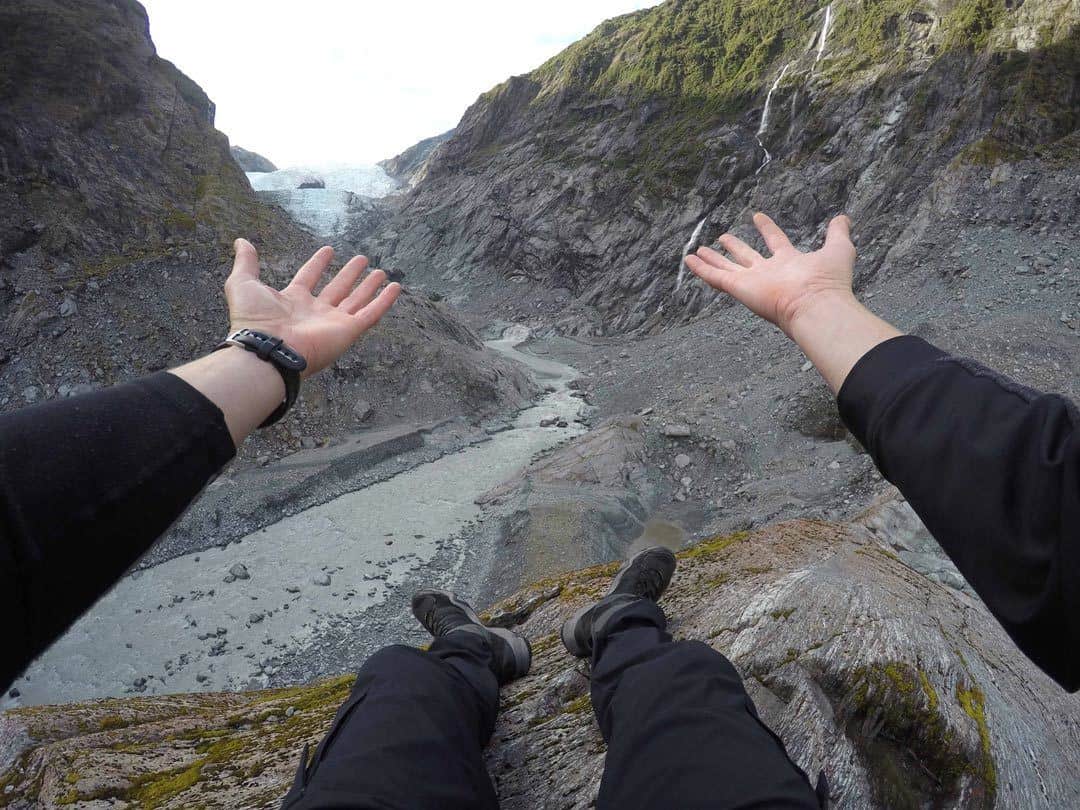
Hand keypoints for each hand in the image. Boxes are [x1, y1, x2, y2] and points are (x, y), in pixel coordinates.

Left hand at [224, 239, 400, 377]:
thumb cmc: (253, 320)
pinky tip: (396, 288)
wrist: (267, 349)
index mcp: (293, 301)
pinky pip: (371, 314)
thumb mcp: (243, 284)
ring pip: (357, 300)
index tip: (329, 250)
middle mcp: (315, 312)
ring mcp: (333, 322)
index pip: (309, 278)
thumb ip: (246, 263)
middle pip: (337, 289)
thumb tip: (241, 241)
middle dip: (349, 274)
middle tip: (362, 259)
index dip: (318, 264)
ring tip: (382, 272)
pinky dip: (384, 301)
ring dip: (369, 286)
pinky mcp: (348, 331)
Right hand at [685, 212, 856, 336]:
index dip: (767, 228)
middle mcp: (768, 274)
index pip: (775, 242)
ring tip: (697, 251)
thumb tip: (843, 217)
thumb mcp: (838, 249)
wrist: (815, 306)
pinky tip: (689, 261)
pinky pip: (716, 277)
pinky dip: (701, 270)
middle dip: (735, 247)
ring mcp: (752, 282)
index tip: (757, 216)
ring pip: (726, 268)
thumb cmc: (828, 281)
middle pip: (746, 257)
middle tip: (723, 238)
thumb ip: (838, 233)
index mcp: (789, 263)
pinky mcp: (739, 288)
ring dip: (712, 260)